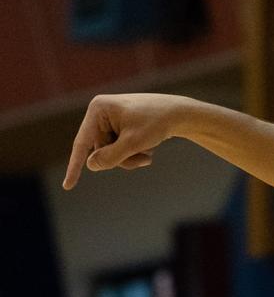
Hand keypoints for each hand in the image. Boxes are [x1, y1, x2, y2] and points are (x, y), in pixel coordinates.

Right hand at [63, 93, 189, 189]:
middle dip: (121, 159)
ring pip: (112, 152)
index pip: (82, 143)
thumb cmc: (158, 123)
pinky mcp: (122, 125)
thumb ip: (110, 157)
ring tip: (148, 153)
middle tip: (144, 159)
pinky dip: (135, 151)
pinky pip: (121, 147)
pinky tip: (150, 146)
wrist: (182, 113)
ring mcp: (111, 119)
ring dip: (130, 158)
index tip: (68, 186)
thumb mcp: (133, 144)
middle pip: (100, 150)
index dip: (75, 166)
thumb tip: (91, 165)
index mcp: (98, 109)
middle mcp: (101, 112)